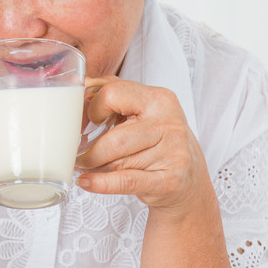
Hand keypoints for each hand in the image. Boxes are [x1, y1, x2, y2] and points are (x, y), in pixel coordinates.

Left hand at [75, 76, 211, 216]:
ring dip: (94, 168)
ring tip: (86, 167)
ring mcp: (172, 152)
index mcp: (159, 99)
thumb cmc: (156, 139)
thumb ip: (111, 92)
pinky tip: (84, 182)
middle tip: (79, 155)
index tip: (90, 122)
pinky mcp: (169, 180)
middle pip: (113, 138)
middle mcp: (169, 123)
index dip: (93, 109)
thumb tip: (80, 85)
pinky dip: (100, 183)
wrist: (189, 178)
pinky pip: (126, 181)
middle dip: (90, 151)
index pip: (112, 94)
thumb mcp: (140, 110)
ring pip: (116, 162)